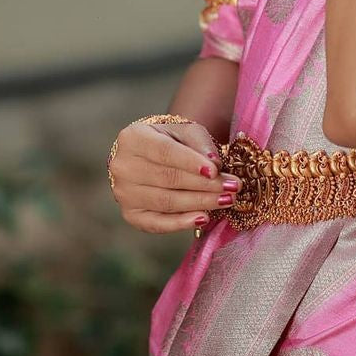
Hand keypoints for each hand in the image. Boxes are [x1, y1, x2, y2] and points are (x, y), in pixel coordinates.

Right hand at [108, 117, 240, 233]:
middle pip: (167, 179)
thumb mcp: (188, 131)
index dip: (190, 163)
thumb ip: (201, 144)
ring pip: (166, 201)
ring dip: (200, 203)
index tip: (215, 171)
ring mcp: (124, 193)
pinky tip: (203, 218)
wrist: (154, 155)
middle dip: (204, 185)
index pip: (165, 152)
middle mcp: (122, 166)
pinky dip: (181, 223)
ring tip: (227, 200)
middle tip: (233, 187)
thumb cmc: (174, 140)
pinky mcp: (131, 214)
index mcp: (133, 138)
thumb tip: (214, 165)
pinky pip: (157, 223)